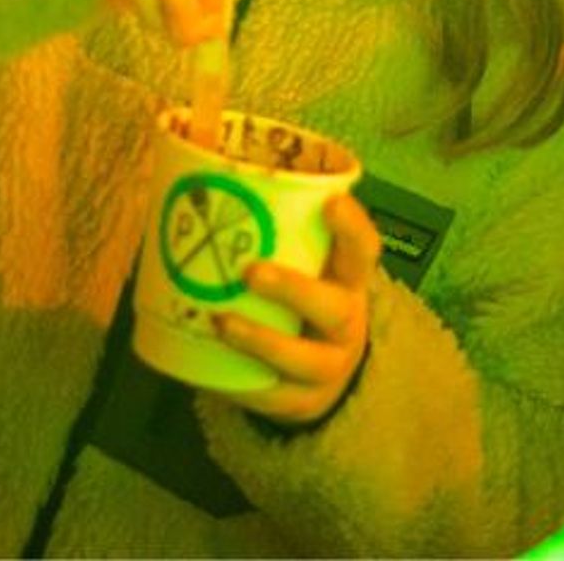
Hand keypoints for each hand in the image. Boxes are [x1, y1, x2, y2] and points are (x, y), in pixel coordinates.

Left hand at [213, 193, 381, 425]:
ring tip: (221, 321)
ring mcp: (328, 367)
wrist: (323, 376)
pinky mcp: (302, 403)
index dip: (352, 228)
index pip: (363, 251)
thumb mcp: (304, 265)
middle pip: (334, 307)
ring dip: (262, 340)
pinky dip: (242, 385)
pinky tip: (210, 372)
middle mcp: (346, 322)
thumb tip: (200, 160)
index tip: (329, 203)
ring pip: (304, 359)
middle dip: (294, 289)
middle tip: (251, 271)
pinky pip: (273, 397)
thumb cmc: (300, 300)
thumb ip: (273, 231)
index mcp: (348, 280)